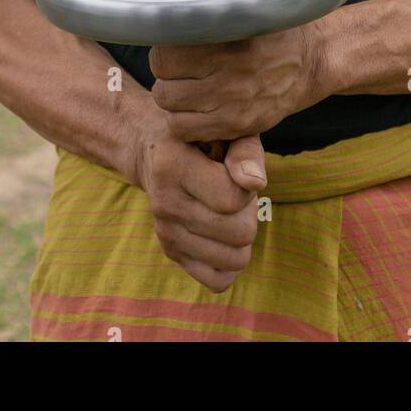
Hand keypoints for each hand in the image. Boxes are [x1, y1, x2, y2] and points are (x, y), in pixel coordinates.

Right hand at [135, 106, 265, 292]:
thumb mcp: (225, 130)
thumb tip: (255, 183)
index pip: (232, 199)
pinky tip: (225, 235)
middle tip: (236, 191)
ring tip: (229, 210)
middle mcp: (164, 202)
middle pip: (239, 232)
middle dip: (249, 211)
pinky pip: (218, 280)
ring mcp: (165, 232)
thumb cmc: (202, 137)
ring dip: (243, 235)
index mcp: (172, 164)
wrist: (155, 151)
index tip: (237, 171)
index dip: (248, 186)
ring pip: (235, 259)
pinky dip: (231, 263)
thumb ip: (245, 150)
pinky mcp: (170, 252)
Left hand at [149, 23, 326, 143]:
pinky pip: (187, 130)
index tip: (174, 49)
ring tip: (188, 88)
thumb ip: (208, 15)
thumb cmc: (271, 31)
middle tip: (181, 70)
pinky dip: (185, 121)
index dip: (164, 52)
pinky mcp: (238, 125)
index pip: (164, 56)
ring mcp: (233, 103)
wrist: (312, 60)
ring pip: (171, 109)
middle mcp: (229, 72)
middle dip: (167, 76)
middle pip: (164, 84)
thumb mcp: (244, 11)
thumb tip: (166, 13)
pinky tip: (198, 107)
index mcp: (226, 39)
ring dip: (174, 99)